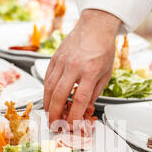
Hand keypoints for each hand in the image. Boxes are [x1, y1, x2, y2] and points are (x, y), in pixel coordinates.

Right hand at [43, 9, 120, 125]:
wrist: (95, 26)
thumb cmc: (102, 49)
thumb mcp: (105, 74)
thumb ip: (94, 93)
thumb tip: (84, 109)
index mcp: (90, 71)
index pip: (80, 99)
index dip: (74, 115)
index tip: (73, 124)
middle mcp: (74, 66)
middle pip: (60, 95)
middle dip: (56, 113)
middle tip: (54, 124)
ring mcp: (62, 61)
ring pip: (49, 87)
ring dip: (48, 104)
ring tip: (49, 115)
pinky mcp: (54, 58)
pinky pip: (47, 78)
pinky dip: (46, 91)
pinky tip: (48, 99)